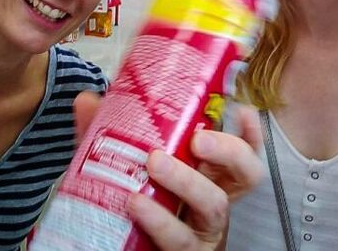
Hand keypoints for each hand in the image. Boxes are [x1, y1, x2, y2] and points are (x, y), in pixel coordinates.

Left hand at [73, 94, 263, 249]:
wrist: (127, 248)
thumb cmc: (138, 206)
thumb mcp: (130, 167)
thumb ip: (113, 136)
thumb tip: (87, 100)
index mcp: (209, 175)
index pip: (243, 149)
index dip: (251, 131)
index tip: (243, 109)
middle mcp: (213, 199)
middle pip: (246, 174)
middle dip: (228, 150)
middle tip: (198, 138)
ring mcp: (202, 230)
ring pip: (214, 205)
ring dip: (186, 180)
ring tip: (155, 163)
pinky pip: (178, 238)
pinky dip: (157, 220)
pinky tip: (136, 205)